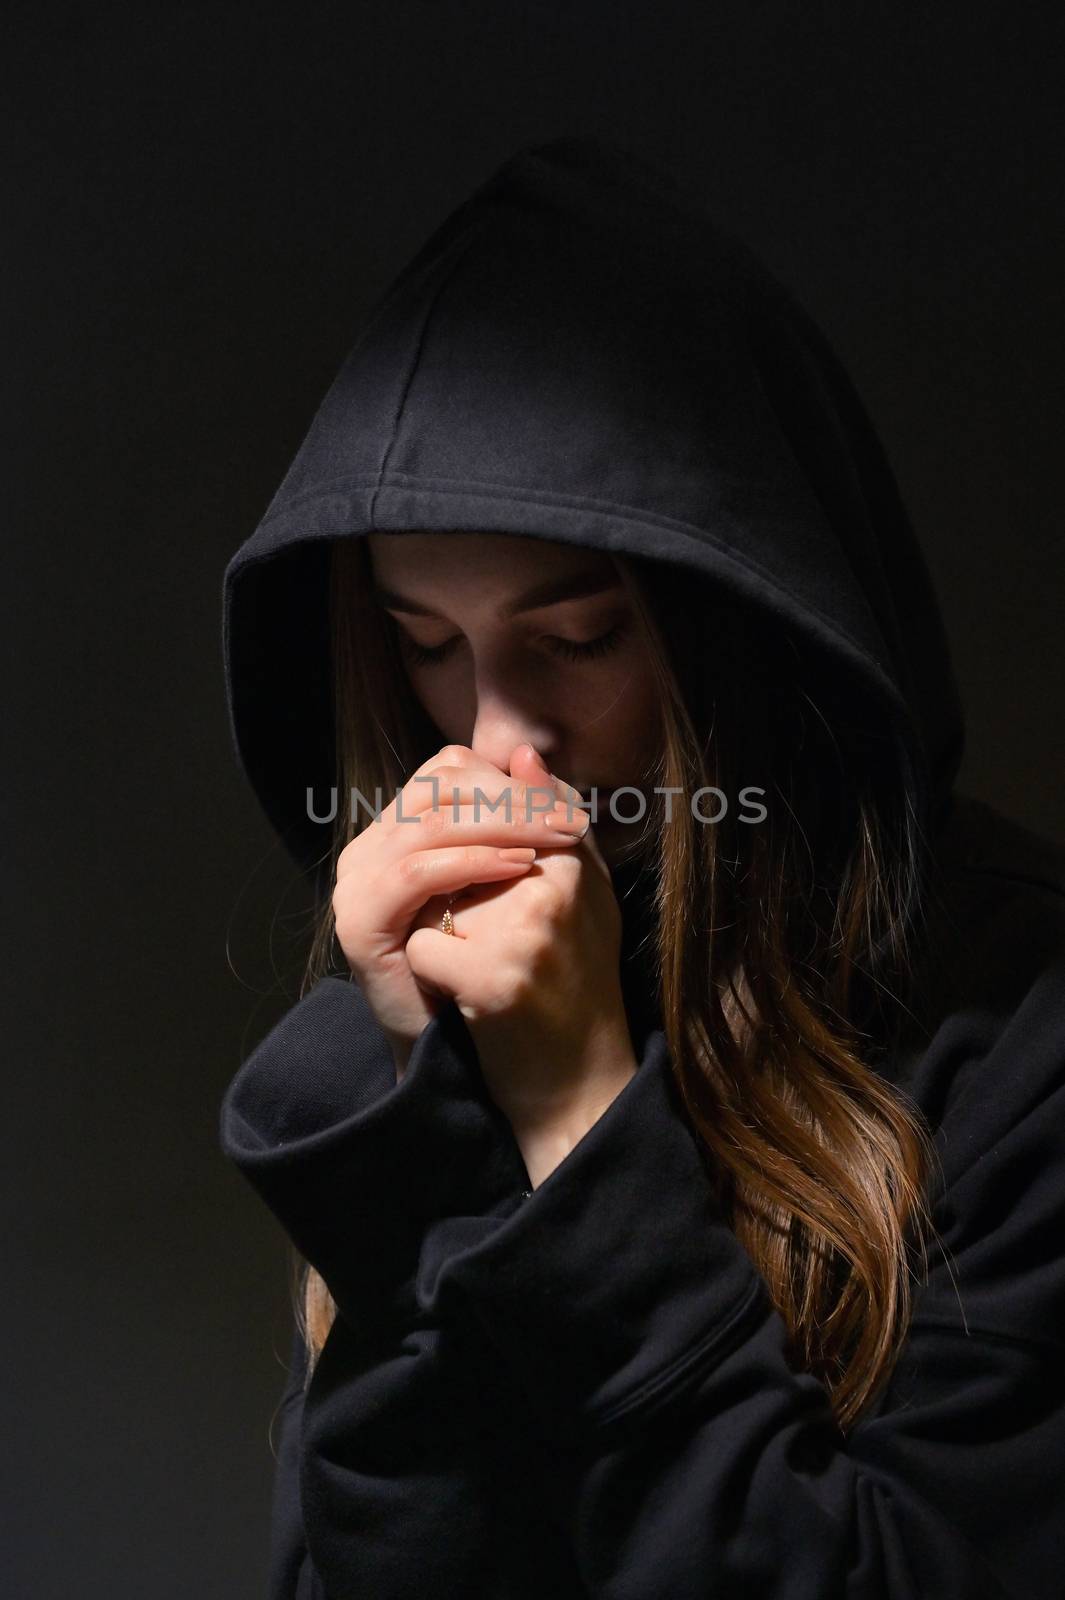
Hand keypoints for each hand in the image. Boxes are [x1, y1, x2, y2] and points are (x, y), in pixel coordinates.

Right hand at [331, 744, 587, 1069]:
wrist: (458, 1046)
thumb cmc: (492, 963)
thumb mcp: (517, 881)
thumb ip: (524, 820)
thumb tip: (532, 751)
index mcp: (402, 828)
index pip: (451, 772)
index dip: (511, 781)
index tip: (569, 807)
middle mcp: (372, 845)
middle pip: (439, 787)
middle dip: (513, 798)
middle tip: (573, 821)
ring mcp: (358, 880)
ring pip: (430, 821)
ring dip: (503, 823)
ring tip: (558, 839)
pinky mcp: (360, 920)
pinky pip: (415, 872)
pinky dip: (470, 862)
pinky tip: (519, 868)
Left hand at [404, 743, 639, 1184]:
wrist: (578, 1084)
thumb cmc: (577, 983)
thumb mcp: (581, 895)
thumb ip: (553, 820)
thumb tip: (520, 751)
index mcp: (575, 863)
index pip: (501, 801)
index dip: (467, 828)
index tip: (470, 866)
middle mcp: (555, 889)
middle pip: (457, 839)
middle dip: (442, 873)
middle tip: (457, 913)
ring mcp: (526, 934)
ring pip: (433, 893)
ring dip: (437, 922)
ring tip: (470, 956)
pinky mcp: (494, 979)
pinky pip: (425, 947)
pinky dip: (432, 971)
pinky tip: (462, 995)